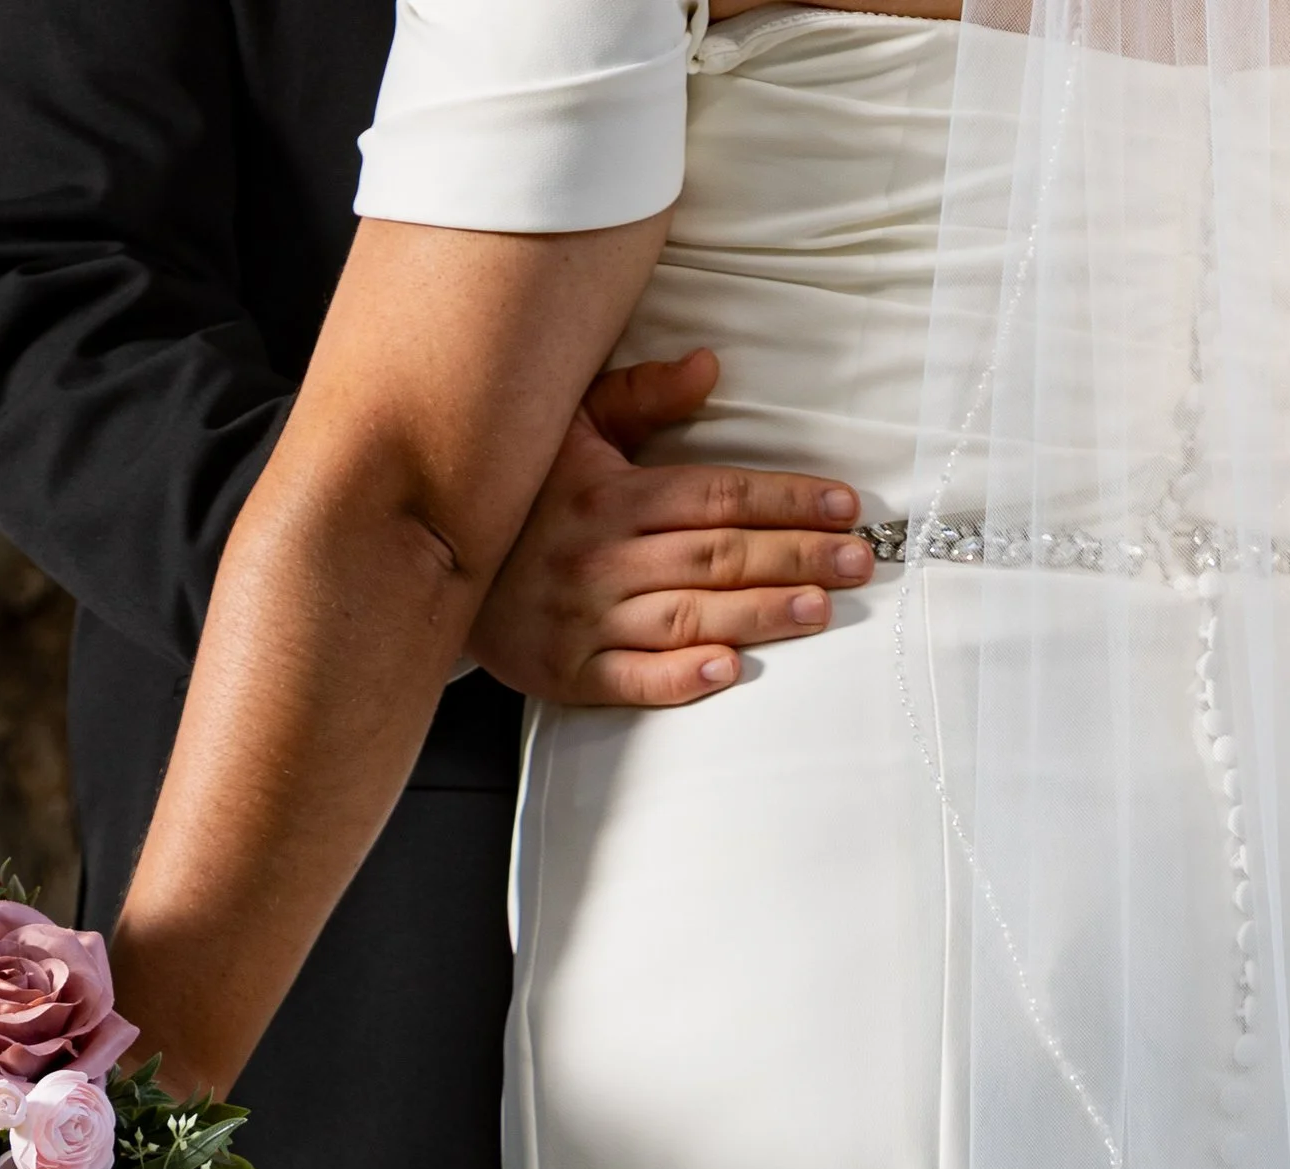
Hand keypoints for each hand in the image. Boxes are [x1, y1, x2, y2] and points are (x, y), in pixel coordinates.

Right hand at [470, 347, 871, 706]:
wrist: (430, 568)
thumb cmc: (519, 496)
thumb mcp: (569, 426)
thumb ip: (641, 397)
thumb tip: (709, 368)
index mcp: (609, 495)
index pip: (716, 494)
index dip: (785, 499)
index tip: (845, 507)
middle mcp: (600, 559)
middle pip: (716, 556)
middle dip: (795, 557)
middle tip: (859, 562)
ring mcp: (584, 621)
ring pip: (688, 617)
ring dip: (758, 614)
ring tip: (820, 609)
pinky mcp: (567, 674)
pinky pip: (631, 680)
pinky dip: (681, 679)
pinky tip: (730, 669)